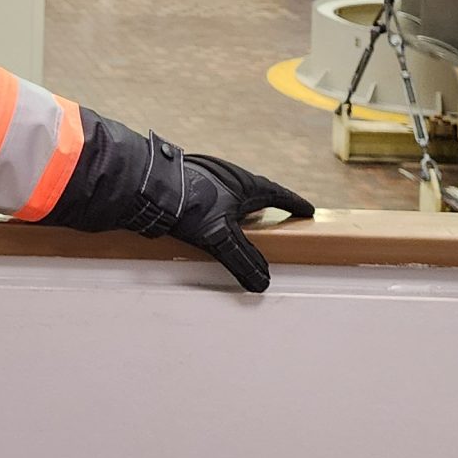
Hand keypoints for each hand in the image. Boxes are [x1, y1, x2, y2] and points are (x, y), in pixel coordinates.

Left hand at [167, 151, 314, 293]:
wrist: (149, 184)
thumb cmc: (190, 203)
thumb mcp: (221, 237)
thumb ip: (243, 260)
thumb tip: (263, 281)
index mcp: (245, 184)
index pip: (277, 194)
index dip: (293, 203)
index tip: (308, 210)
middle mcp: (228, 175)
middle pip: (255, 190)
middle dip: (267, 203)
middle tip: (277, 213)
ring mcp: (207, 176)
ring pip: (232, 192)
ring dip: (240, 204)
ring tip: (244, 220)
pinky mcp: (188, 182)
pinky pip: (211, 195)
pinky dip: (218, 207)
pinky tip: (210, 217)